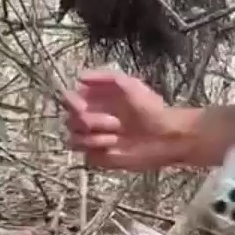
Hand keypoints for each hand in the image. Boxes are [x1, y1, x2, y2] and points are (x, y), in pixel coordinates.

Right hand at [61, 68, 195, 169]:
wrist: (166, 136)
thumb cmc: (151, 109)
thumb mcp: (130, 85)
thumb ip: (104, 78)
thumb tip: (80, 78)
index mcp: (95, 101)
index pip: (68, 100)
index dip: (71, 102)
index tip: (82, 105)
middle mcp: (91, 120)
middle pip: (69, 120)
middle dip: (91, 121)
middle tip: (114, 122)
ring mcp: (94, 139)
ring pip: (74, 138)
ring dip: (96, 134)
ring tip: (118, 133)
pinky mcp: (99, 156)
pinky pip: (86, 153)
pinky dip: (100, 147)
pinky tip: (116, 145)